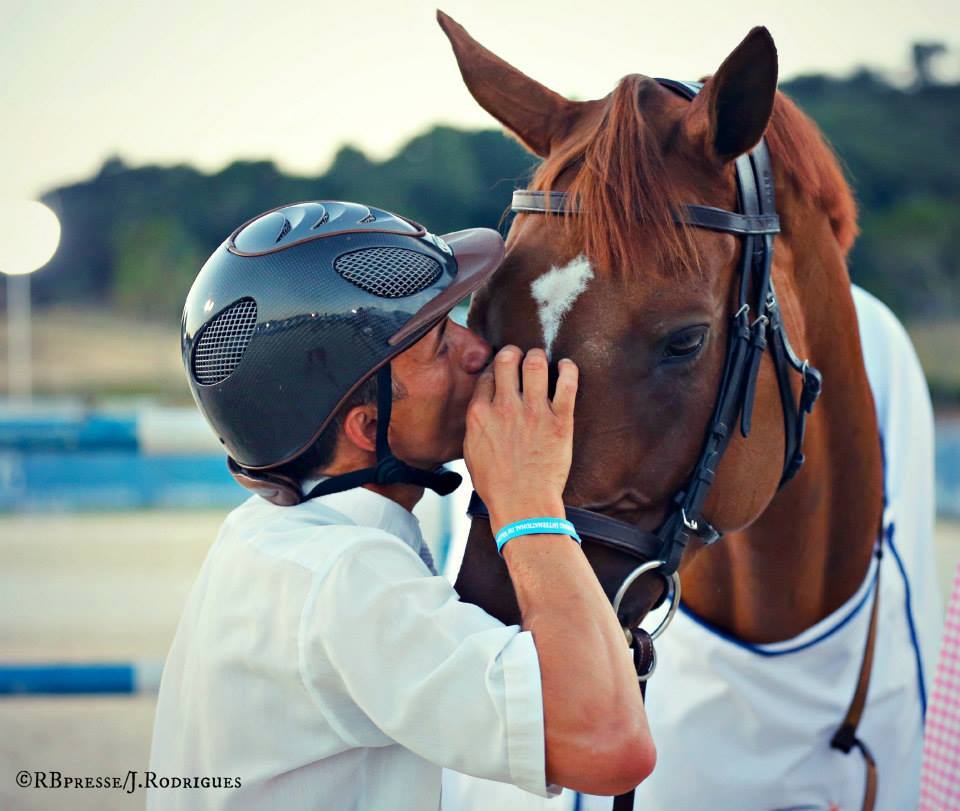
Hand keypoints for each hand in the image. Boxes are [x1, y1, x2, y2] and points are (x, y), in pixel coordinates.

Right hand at [463, 346, 578, 532]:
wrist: (523, 504)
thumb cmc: (496, 485)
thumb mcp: (471, 452)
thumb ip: (475, 425)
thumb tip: (481, 408)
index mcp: (480, 413)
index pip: (488, 374)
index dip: (496, 367)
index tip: (502, 371)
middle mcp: (505, 407)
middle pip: (507, 359)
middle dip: (514, 352)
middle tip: (521, 356)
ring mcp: (533, 412)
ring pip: (536, 363)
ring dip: (538, 356)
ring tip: (542, 359)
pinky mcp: (560, 420)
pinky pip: (567, 383)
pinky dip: (569, 369)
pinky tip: (567, 367)